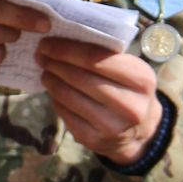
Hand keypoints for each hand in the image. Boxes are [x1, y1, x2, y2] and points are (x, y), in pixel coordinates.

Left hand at [36, 36, 165, 160]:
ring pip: (70, 97)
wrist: (141, 130)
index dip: (66, 50)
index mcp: (141, 79)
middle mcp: (130, 105)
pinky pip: (66, 115)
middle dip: (56, 64)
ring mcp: (112, 126)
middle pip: (80, 78)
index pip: (95, 59)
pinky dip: (56, 100)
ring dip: (52, 81)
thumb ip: (105, 55)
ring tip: (45, 72)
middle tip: (41, 56)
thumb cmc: (130, 90)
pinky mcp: (94, 140)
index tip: (47, 43)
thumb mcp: (130, 70)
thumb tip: (62, 41)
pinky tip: (54, 91)